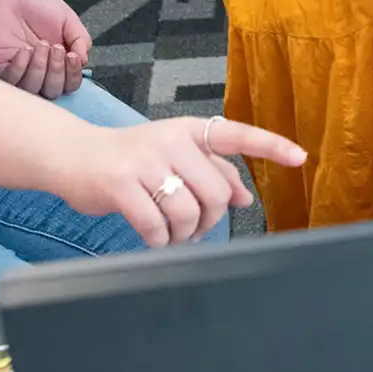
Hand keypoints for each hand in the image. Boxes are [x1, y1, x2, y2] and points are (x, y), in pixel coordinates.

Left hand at [0, 0, 91, 98]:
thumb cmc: (40, 4)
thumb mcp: (68, 20)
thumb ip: (80, 40)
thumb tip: (83, 61)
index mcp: (59, 62)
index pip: (69, 83)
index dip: (72, 75)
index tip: (72, 55)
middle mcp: (41, 70)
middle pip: (52, 91)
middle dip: (57, 72)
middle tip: (55, 48)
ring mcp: (21, 69)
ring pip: (32, 89)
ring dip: (39, 68)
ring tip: (40, 45)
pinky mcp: (2, 65)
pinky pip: (11, 80)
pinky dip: (20, 67)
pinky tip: (24, 49)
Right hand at [59, 116, 306, 246]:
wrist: (72, 155)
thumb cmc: (128, 158)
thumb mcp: (173, 155)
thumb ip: (209, 171)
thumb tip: (246, 193)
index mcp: (188, 130)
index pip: (236, 135)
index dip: (271, 146)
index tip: (300, 158)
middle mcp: (170, 140)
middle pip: (216, 194)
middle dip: (210, 221)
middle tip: (194, 227)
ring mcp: (145, 161)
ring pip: (189, 213)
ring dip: (183, 235)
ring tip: (171, 233)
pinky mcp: (120, 184)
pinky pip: (157, 227)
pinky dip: (158, 241)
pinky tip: (151, 235)